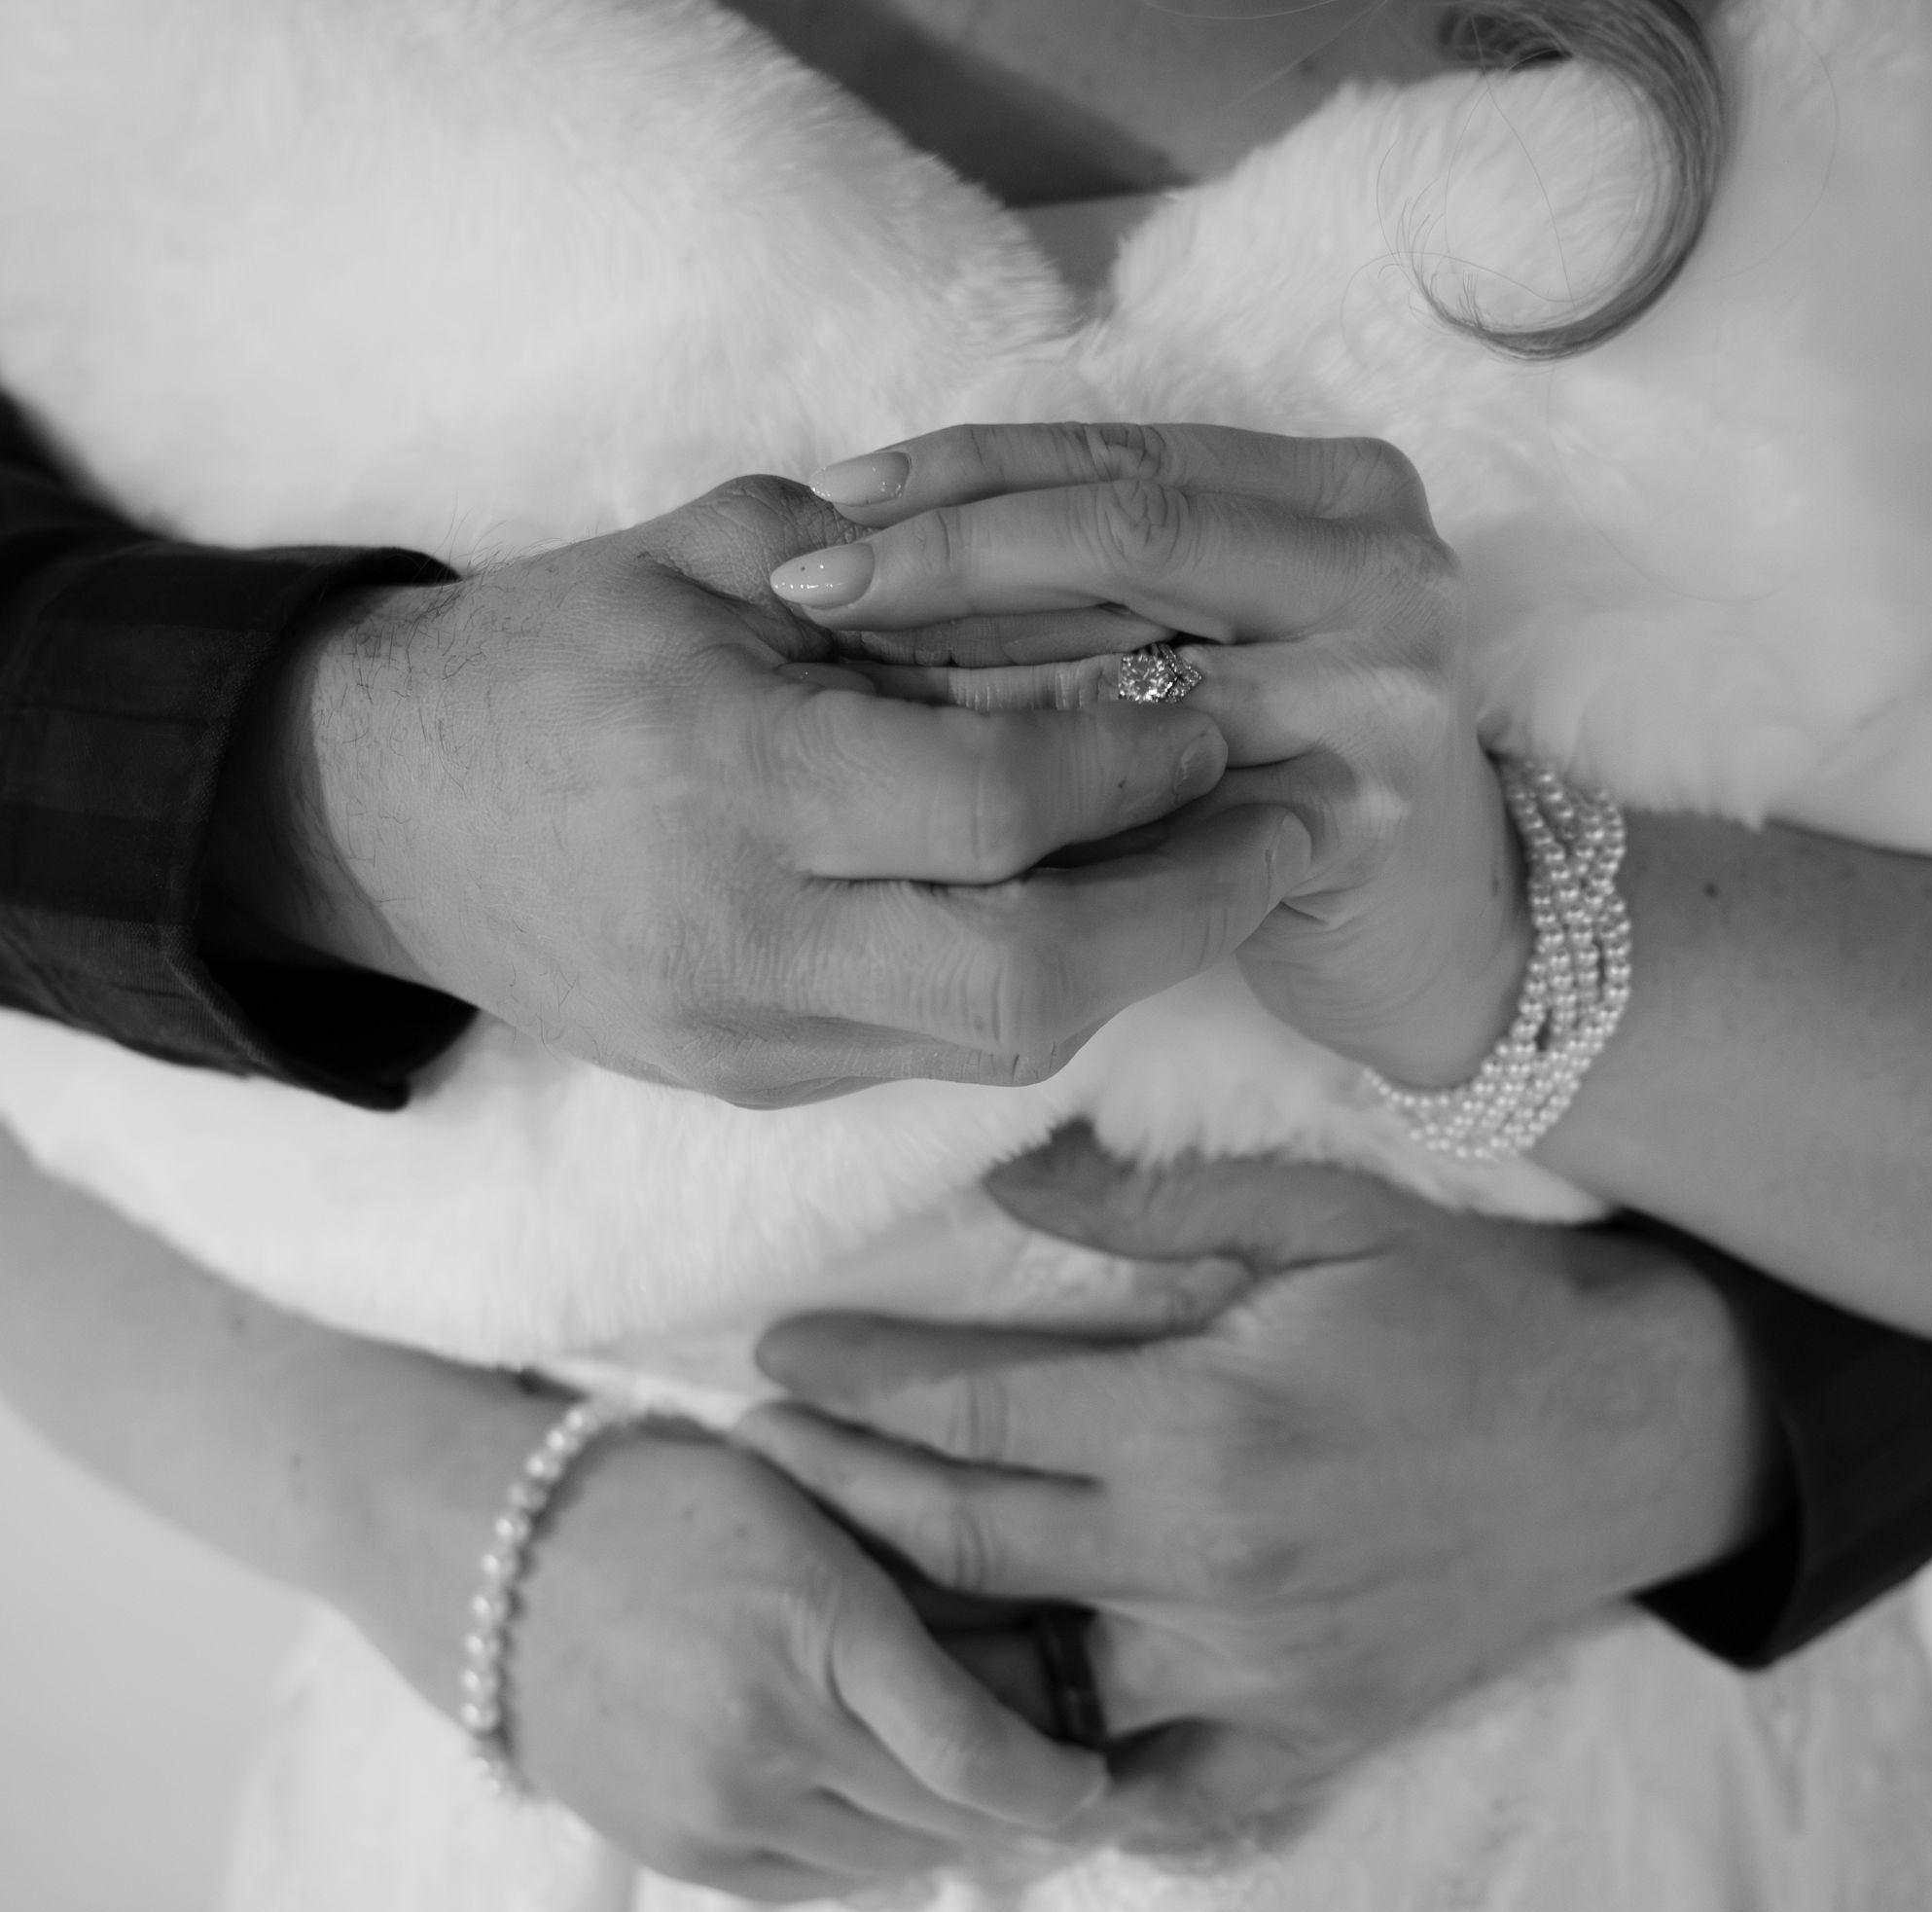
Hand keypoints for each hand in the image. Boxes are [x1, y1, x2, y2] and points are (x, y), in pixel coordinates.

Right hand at [206, 476, 1310, 1101]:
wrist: (379, 816)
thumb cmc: (546, 657)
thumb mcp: (703, 557)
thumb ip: (900, 573)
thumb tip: (1102, 594)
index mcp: (731, 785)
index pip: (1000, 806)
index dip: (1141, 768)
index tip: (1220, 722)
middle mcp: (748, 945)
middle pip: (1038, 981)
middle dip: (1197, 908)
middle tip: (1300, 831)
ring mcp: (750, 1038)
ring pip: (1005, 1042)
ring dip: (1143, 958)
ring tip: (1231, 868)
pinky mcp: (753, 1082)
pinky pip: (938, 1051)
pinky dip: (1041, 982)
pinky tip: (1095, 907)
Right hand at [451, 1423, 1103, 1899]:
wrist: (512, 1561)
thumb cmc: (680, 1502)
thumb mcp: (813, 1505)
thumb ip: (915, 1586)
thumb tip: (1035, 1652)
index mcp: (817, 1626)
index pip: (972, 1750)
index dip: (1055, 1783)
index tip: (1095, 1775)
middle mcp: (770, 1733)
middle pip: (944, 1816)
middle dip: (1016, 1807)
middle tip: (1060, 1776)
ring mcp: (720, 1805)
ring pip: (889, 1857)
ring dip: (946, 1829)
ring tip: (977, 1785)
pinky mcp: (683, 1850)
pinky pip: (818, 1878)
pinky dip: (872, 1849)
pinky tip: (888, 1802)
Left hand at [738, 1128, 1782, 1850]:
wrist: (1631, 1429)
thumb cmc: (1469, 1305)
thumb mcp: (1320, 1215)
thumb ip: (1150, 1197)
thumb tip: (1005, 1171)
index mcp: (1199, 1427)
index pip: (971, 1410)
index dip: (857, 1380)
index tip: (774, 1353)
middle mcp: (1205, 1569)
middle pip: (964, 1540)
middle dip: (838, 1494)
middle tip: (749, 1455)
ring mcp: (1251, 1674)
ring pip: (1026, 1679)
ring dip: (915, 1635)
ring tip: (823, 1586)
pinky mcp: (1304, 1738)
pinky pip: (1149, 1793)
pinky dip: (1062, 1777)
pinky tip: (990, 1746)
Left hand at [778, 424, 1528, 1084]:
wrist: (1436, 932)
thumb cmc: (1294, 771)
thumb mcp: (1220, 638)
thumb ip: (1105, 582)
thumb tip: (875, 535)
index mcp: (1344, 491)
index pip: (1120, 460)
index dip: (969, 471)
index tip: (830, 500)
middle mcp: (1385, 565)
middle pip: (1124, 531)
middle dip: (947, 551)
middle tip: (805, 583)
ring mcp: (1385, 687)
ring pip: (1133, 654)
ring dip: (968, 667)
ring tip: (835, 676)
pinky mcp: (1360, 810)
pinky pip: (1155, 792)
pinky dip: (1037, 788)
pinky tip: (932, 798)